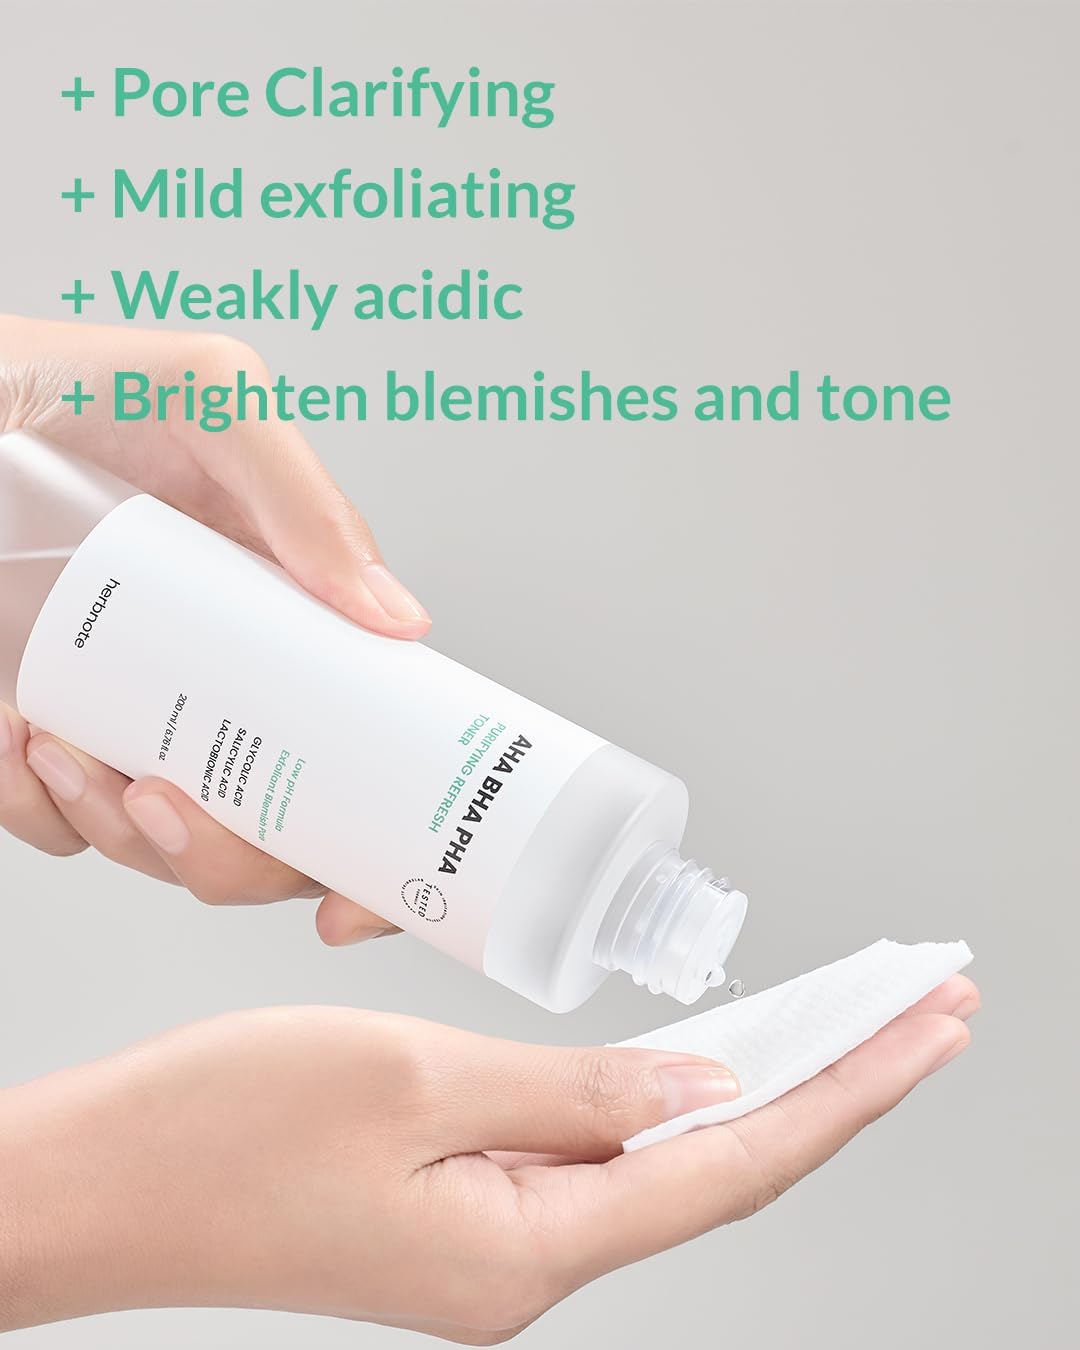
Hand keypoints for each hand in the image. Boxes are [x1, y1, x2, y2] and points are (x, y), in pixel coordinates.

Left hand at [0, 314, 413, 938]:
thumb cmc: (67, 384)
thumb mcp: (210, 403)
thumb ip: (307, 500)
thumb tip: (403, 626)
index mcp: (292, 627)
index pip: (363, 760)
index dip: (373, 853)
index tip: (354, 901)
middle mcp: (225, 683)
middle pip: (270, 835)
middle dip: (226, 858)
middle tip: (164, 797)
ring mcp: (137, 712)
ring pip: (168, 845)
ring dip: (124, 834)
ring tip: (65, 751)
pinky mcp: (47, 730)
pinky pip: (56, 825)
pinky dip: (36, 811)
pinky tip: (16, 737)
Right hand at [0, 976, 976, 1341]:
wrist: (95, 1184)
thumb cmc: (225, 1128)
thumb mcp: (413, 1080)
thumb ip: (571, 1094)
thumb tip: (701, 1098)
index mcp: (528, 1250)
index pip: (737, 1167)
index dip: (848, 1091)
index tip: (933, 1029)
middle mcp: (523, 1268)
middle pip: (716, 1172)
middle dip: (830, 1088)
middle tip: (921, 1014)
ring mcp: (486, 1244)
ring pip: (656, 1166)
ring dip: (750, 1095)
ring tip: (838, 1032)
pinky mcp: (450, 1211)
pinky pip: (586, 1158)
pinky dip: (655, 1106)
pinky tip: (694, 1073)